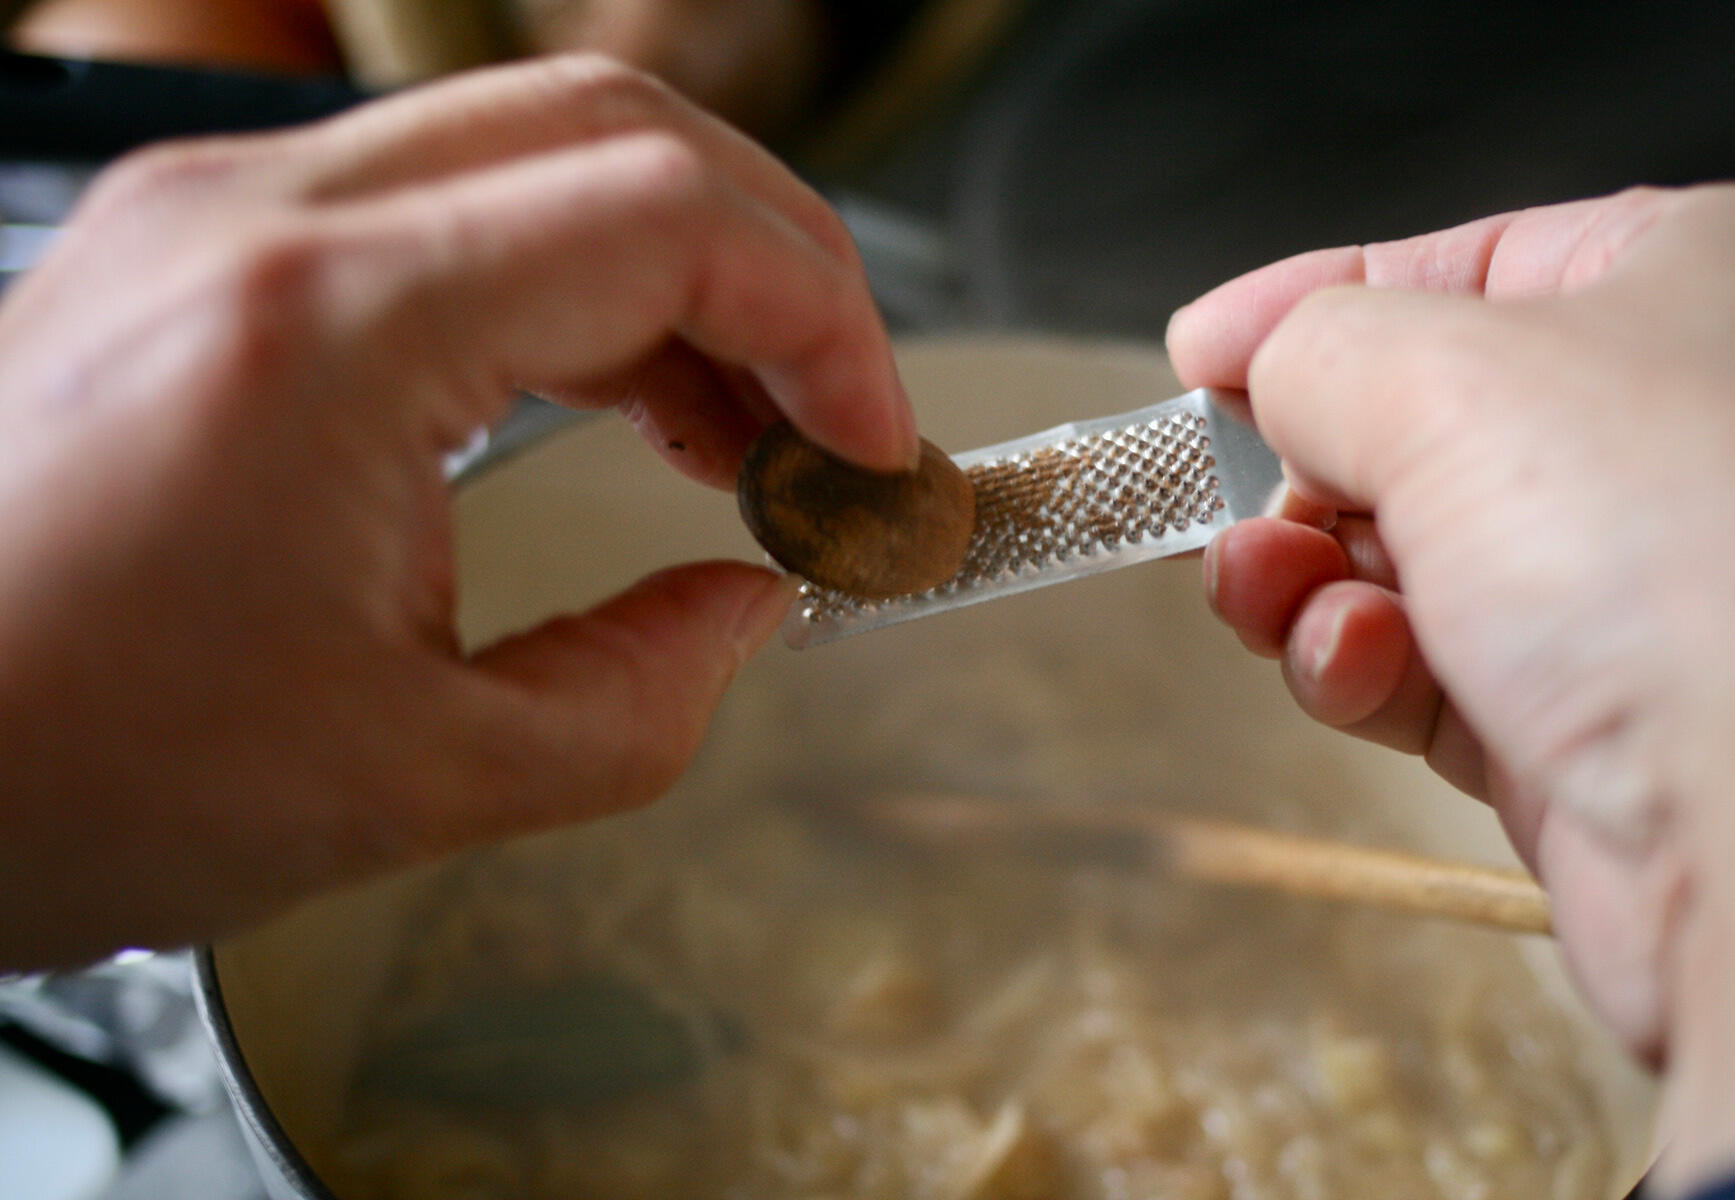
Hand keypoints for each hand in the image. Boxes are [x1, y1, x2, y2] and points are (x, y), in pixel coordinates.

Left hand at [0, 55, 912, 969]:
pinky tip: (609, 393)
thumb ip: (633, 703)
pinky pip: (440, 202)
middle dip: (777, 268)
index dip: (828, 321)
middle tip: (835, 418)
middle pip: (618, 128)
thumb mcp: (397, 784)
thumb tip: (751, 615)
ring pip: (533, 145)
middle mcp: (261, 218)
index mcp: (328, 329)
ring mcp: (214, 212)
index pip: (669, 214)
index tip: (874, 447)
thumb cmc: (46, 773)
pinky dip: (569, 281)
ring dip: (677, 271)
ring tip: (737, 433)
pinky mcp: (195, 248)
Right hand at [1168, 184, 1734, 1190]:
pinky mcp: (1583, 720)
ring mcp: (1626, 586)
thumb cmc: (1678, 557)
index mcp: (1687, 287)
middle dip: (1294, 473)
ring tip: (1267, 588)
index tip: (1198, 356)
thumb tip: (1259, 371)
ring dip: (1305, 578)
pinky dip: (1356, 665)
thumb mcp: (1442, 377)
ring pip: (1398, 560)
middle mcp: (1668, 432)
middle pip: (1411, 427)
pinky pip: (1419, 669)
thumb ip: (1316, 350)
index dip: (1310, 306)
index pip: (1457, 266)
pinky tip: (1349, 663)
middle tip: (1220, 498)